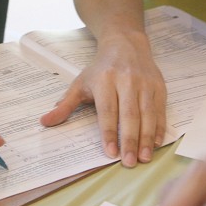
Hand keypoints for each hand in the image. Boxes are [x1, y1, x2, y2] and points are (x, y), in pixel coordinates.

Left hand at [39, 31, 166, 166]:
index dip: (109, 132)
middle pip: (129, 114)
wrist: (126, 44)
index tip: (110, 152)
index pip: (107, 110)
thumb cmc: (101, 68)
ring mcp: (145, 83)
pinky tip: (156, 143)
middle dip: (129, 140)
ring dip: (147, 138)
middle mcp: (127, 81)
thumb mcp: (80, 83)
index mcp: (105, 80)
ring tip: (144, 158)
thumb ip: (65, 105)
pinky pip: (160, 110)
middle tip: (129, 162)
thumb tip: (44, 122)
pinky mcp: (159, 86)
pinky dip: (159, 128)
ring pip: (147, 113)